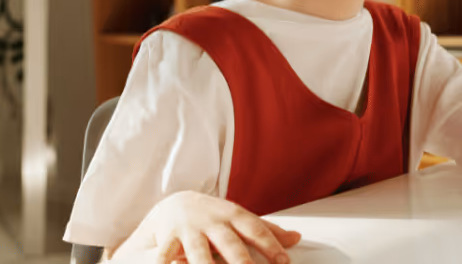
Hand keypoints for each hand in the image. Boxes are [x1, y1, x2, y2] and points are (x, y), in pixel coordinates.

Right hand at [116, 191, 300, 263]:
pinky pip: (165, 252)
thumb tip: (296, 238)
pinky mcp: (169, 239)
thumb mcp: (240, 219)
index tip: (284, 261)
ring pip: (198, 251)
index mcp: (234, 216)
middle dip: (240, 260)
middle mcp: (213, 223)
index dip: (270, 245)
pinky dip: (164, 261)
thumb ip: (267, 230)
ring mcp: (190, 231)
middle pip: (229, 243)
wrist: (175, 203)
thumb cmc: (214, 216)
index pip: (255, 230)